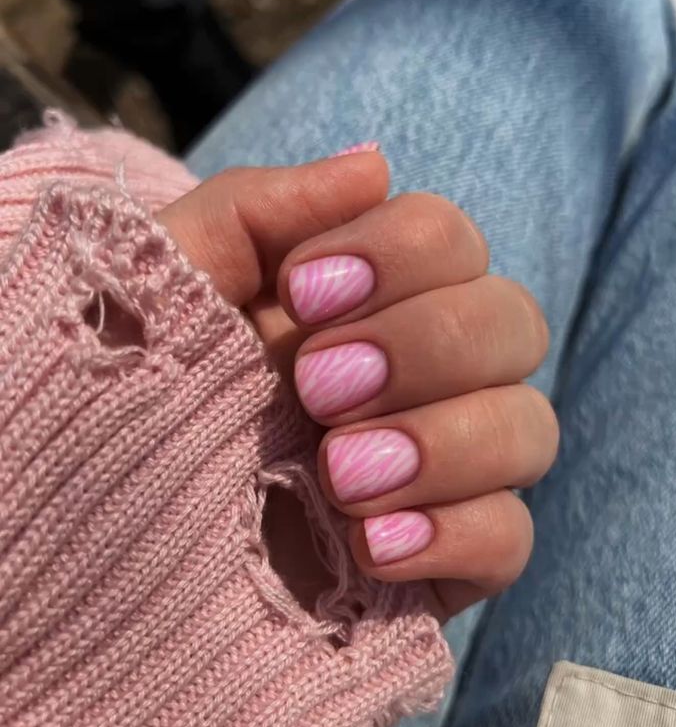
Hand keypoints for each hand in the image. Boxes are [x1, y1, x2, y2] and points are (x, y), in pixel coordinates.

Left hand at [159, 151, 557, 620]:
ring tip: (336, 476)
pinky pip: (511, 541)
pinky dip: (457, 535)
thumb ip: (260, 209)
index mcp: (365, 301)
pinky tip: (372, 547)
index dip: (401, 255)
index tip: (302, 293)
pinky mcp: (440, 561)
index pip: (453, 240)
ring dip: (444, 442)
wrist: (94, 525)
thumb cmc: (130, 391)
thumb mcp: (170, 283)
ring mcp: (438, 471)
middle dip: (424, 347)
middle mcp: (419, 376)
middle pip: (515, 324)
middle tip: (316, 386)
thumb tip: (375, 164)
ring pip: (531, 430)